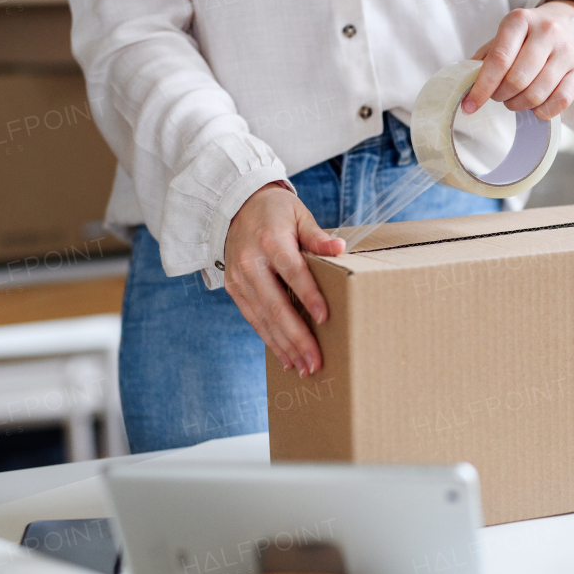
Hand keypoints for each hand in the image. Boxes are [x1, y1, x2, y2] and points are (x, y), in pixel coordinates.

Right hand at [224, 182, 344, 377]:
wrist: (234, 206)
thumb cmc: (275, 212)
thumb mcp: (299, 215)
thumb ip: (317, 236)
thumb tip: (340, 248)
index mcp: (271, 240)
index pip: (292, 271)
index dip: (308, 295)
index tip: (325, 318)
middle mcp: (250, 262)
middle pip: (275, 304)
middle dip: (297, 336)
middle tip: (315, 361)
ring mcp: (239, 278)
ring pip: (263, 318)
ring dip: (284, 346)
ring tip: (304, 368)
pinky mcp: (233, 289)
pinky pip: (253, 319)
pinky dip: (270, 340)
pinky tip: (286, 358)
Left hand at [463, 0, 573, 119]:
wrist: (573, 25)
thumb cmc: (530, 36)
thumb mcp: (506, 35)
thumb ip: (485, 57)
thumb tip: (466, 85)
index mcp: (520, 20)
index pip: (499, 59)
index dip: (482, 87)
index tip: (470, 105)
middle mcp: (547, 32)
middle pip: (517, 80)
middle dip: (501, 96)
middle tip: (498, 95)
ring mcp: (566, 51)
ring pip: (537, 94)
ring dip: (519, 105)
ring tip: (514, 99)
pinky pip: (560, 102)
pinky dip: (542, 112)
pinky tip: (534, 106)